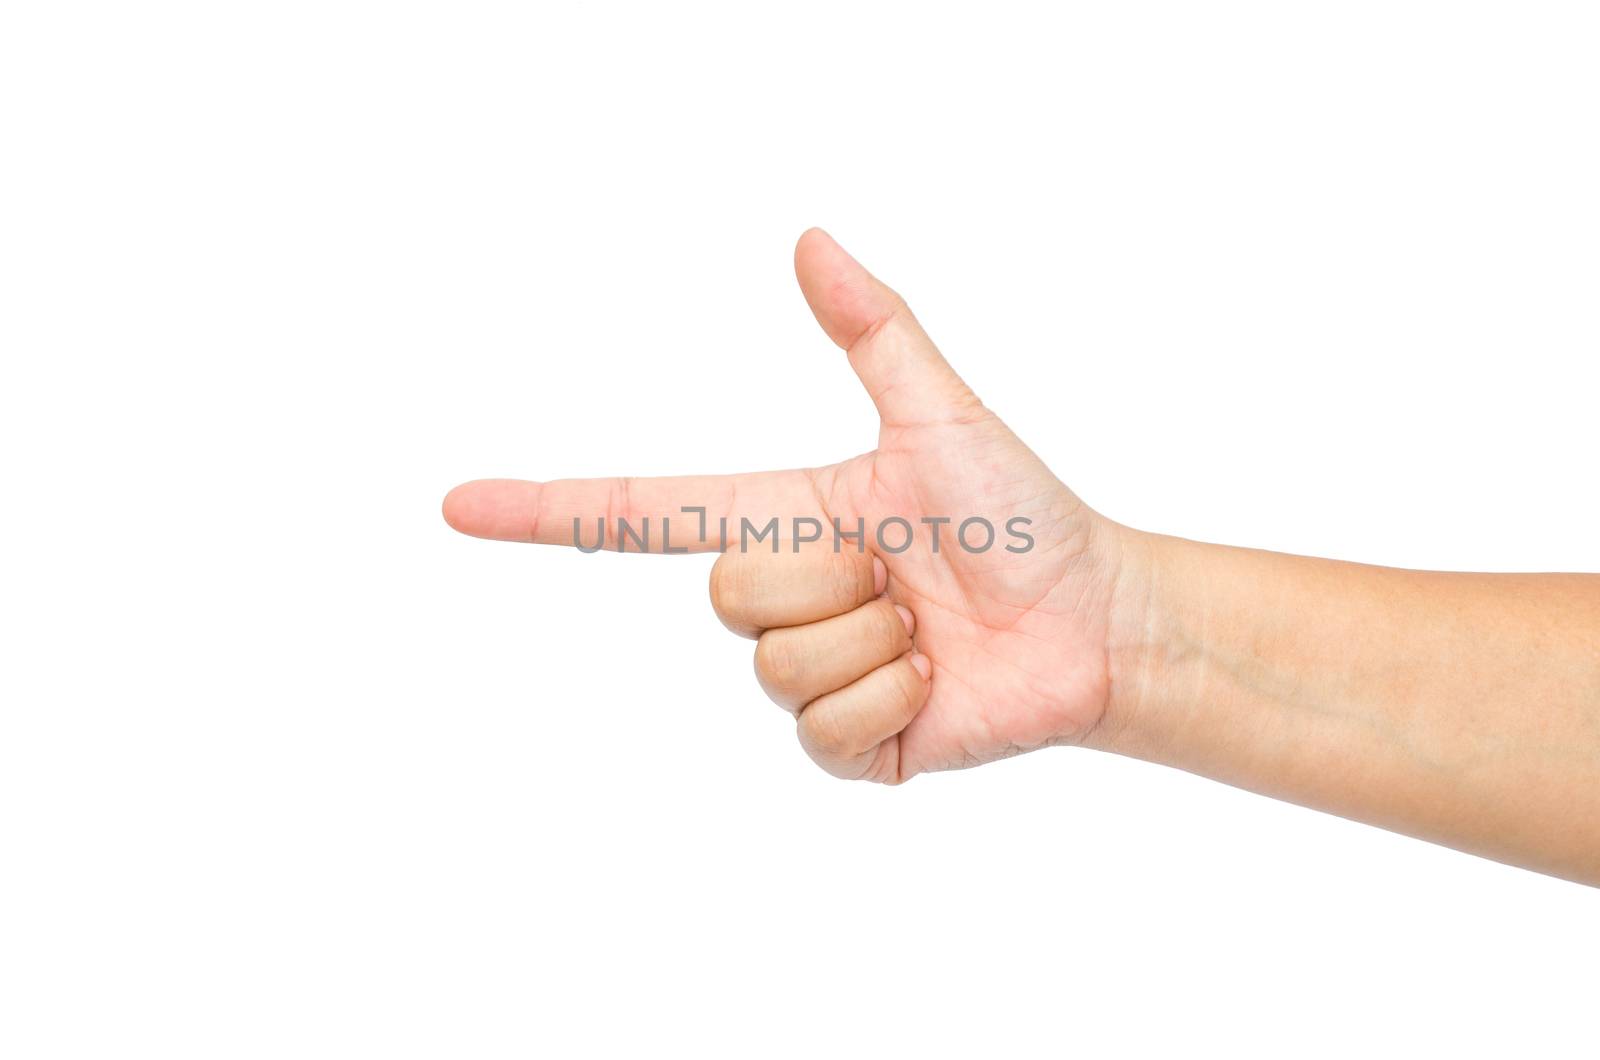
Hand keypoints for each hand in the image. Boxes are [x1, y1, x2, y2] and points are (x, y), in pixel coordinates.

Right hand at [443, 229, 1134, 782]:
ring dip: (876, 639)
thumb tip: (809, 238)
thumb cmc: (1024, 514)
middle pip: (730, 592)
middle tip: (905, 572)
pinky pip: (825, 730)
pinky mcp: (849, 747)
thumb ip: (875, 330)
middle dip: (831, 575)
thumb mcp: (943, 416)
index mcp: (784, 518)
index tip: (458, 504)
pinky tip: (937, 684)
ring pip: (779, 663)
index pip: (645, 514)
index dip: (550, 509)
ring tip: (929, 628)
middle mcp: (784, 598)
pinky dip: (896, 701)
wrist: (1094, 623)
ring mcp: (810, 678)